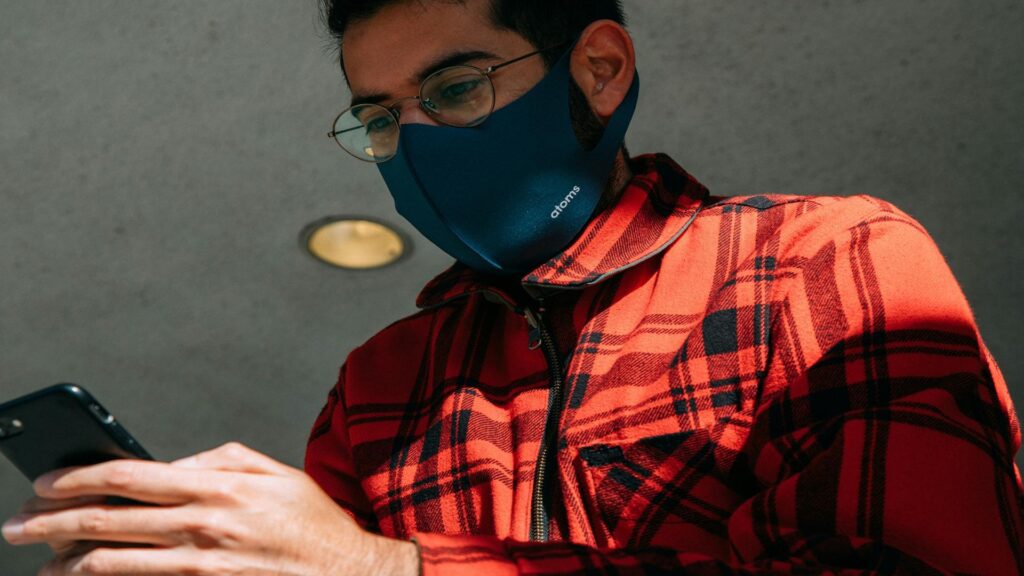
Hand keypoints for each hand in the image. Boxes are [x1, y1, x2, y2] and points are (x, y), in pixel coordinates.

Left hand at [2, 442, 418, 574]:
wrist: (346, 574)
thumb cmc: (312, 523)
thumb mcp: (274, 472)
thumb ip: (223, 459)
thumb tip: (176, 463)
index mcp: (218, 486)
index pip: (131, 476)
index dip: (80, 477)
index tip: (48, 482)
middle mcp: (203, 526)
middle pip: (109, 521)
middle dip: (53, 522)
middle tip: (19, 525)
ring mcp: (202, 566)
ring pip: (114, 564)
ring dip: (68, 564)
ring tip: (41, 563)